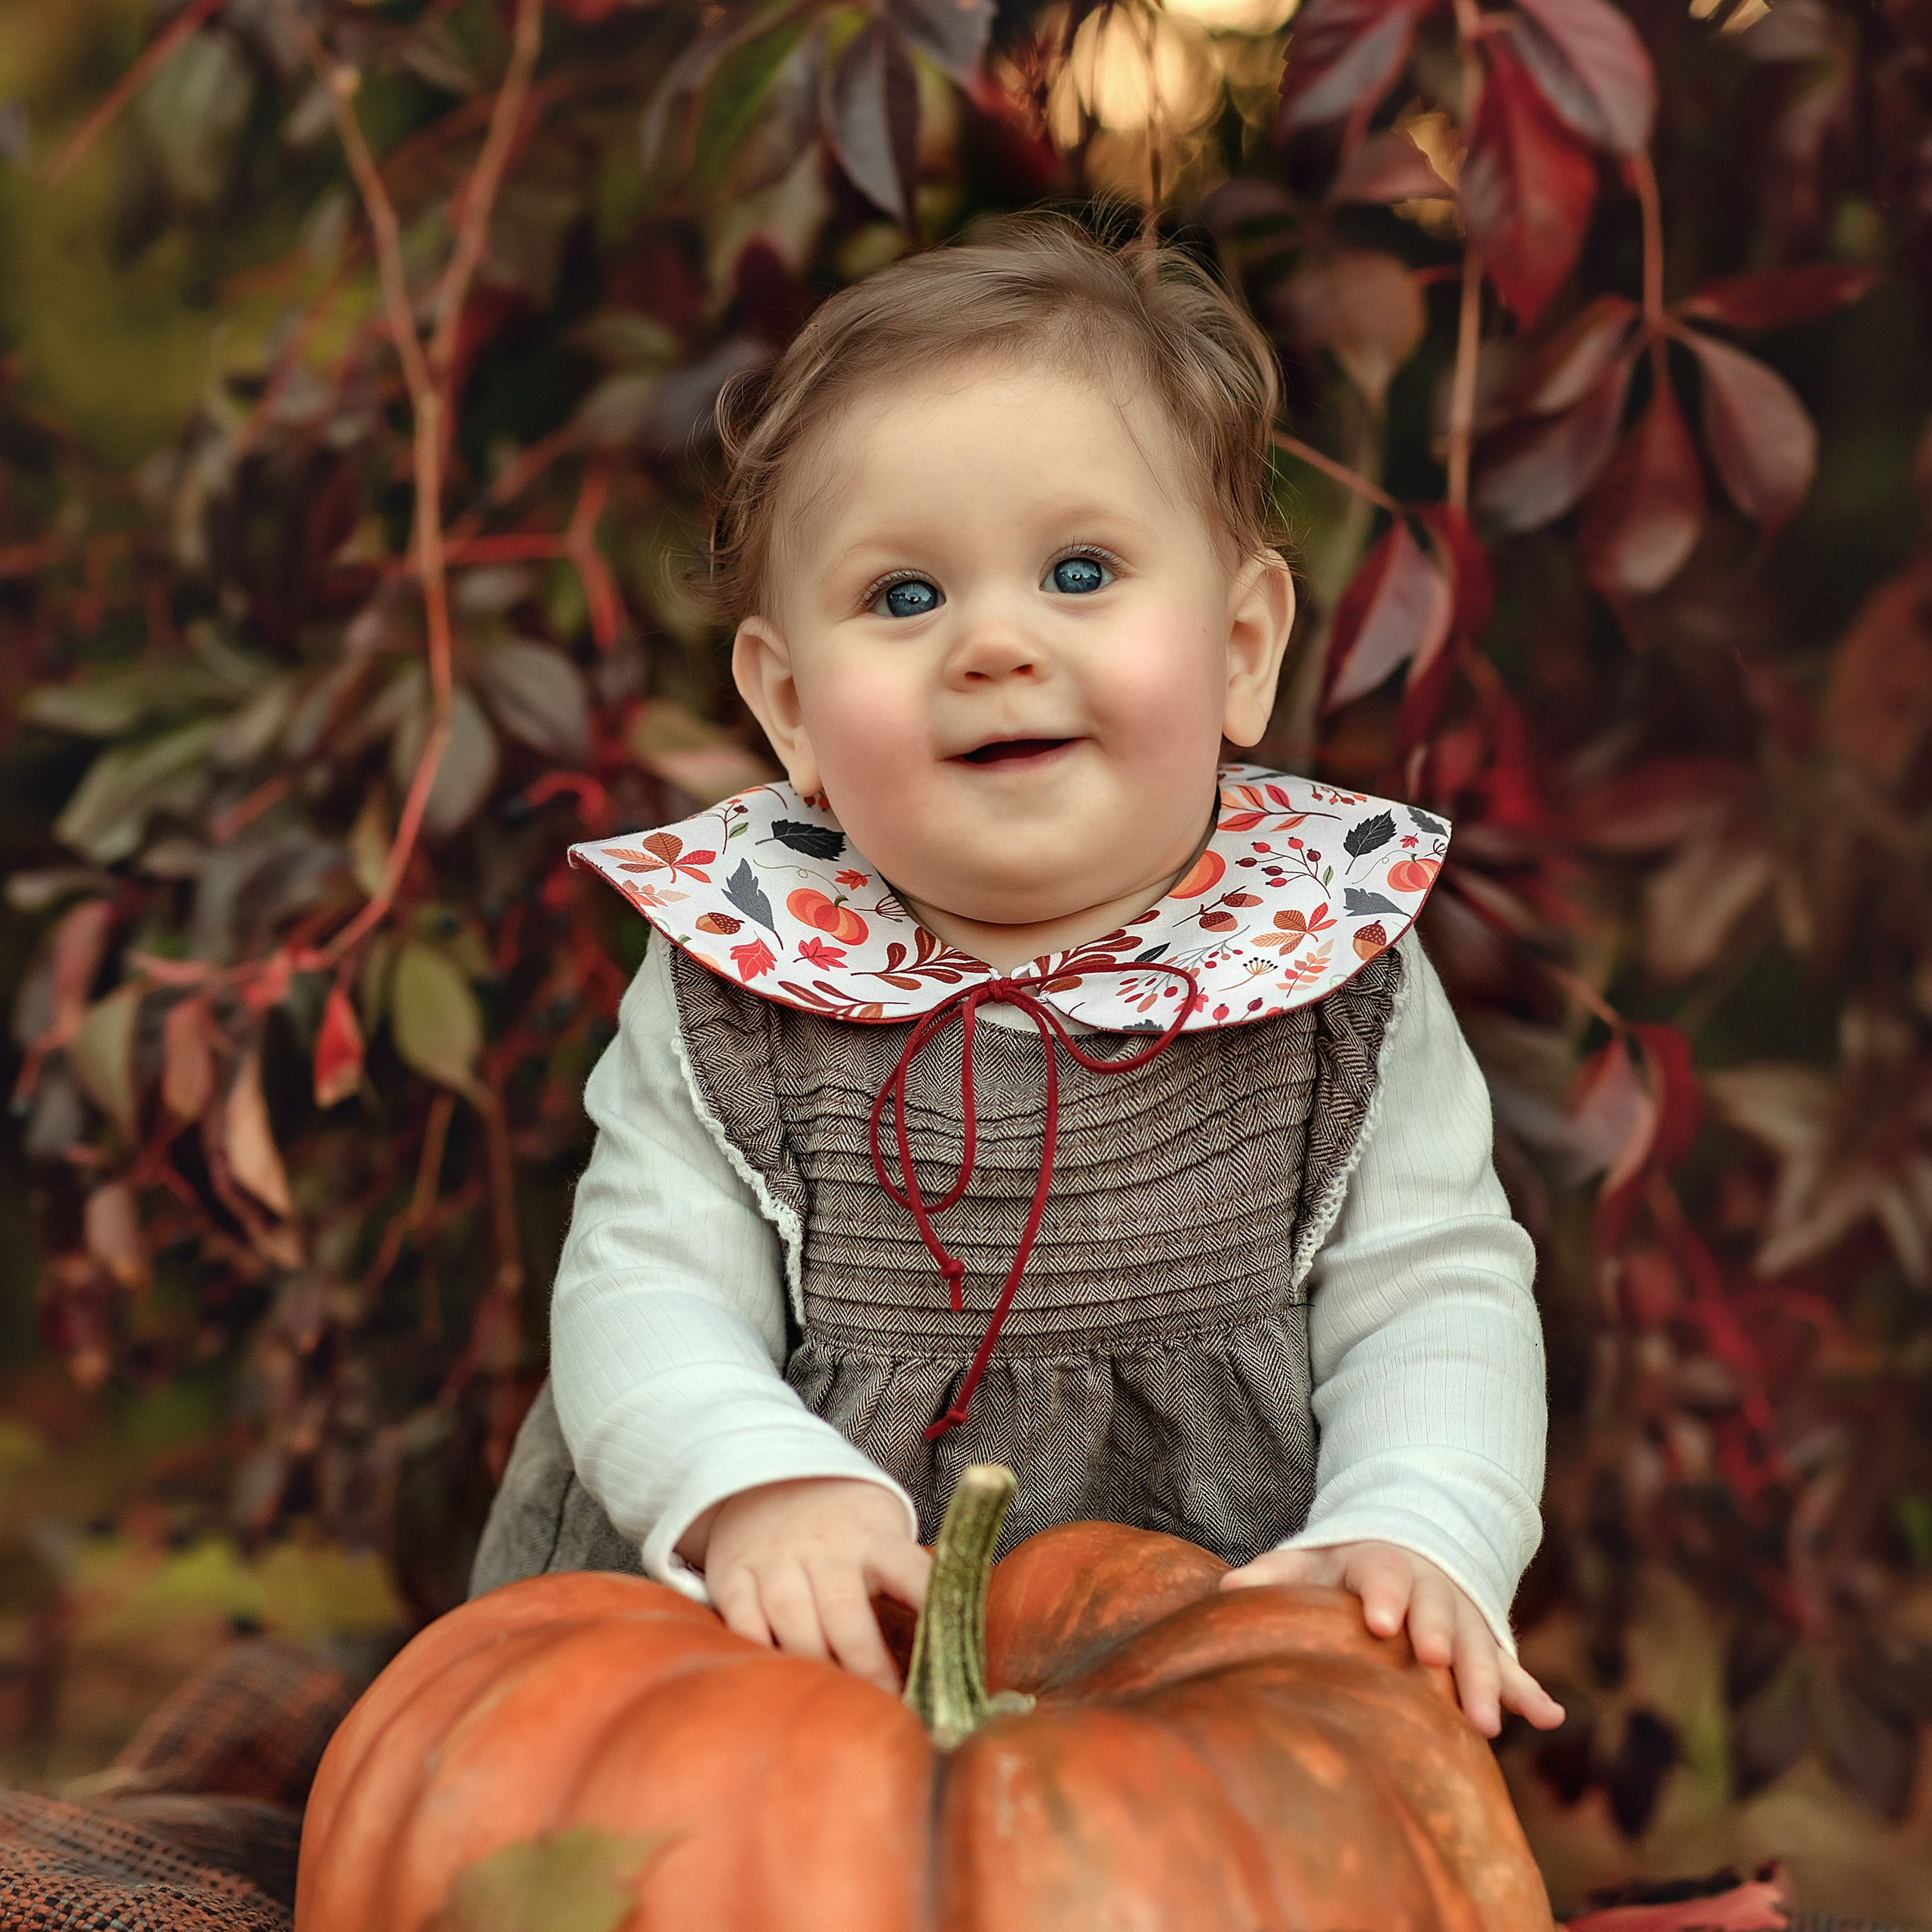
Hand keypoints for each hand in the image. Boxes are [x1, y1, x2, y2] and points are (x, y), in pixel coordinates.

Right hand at [678, 1477, 929, 1694]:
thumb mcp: (883, 1532)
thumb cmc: (846, 1525)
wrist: (769, 1476)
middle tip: (885, 1705)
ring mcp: (776, 1560)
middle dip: (865, 1662)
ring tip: (834, 1705)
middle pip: (844, 1608)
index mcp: (874, 1540)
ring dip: (814, 1663)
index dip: (928, 1603)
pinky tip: (775, 1678)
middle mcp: (824, 1549)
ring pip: (792, 1617)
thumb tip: (959, 1641)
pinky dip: (756, 1649)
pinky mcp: (734, 1573)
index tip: (947, 1644)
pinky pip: (741, 1618)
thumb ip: (910, 1580)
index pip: (910, 1570)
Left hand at [1219, 1540, 1564, 1738]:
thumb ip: (1273, 1575)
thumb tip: (1222, 1591)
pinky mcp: (1487, 1647)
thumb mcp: (1310, 1559)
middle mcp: (1433, 1589)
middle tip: (1434, 1661)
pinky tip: (1551, 1718)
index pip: (1385, 1577)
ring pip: (1480, 1647)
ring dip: (1487, 1681)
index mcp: (1385, 1565)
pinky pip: (1513, 1670)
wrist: (1407, 1545)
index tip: (1380, 1620)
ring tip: (1489, 1721)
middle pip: (1439, 1611)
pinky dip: (1531, 1693)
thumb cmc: (1344, 1565)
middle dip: (1438, 1634)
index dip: (1384, 1596)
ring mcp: (1465, 1619)